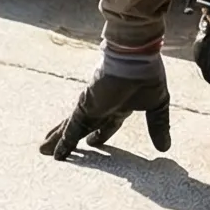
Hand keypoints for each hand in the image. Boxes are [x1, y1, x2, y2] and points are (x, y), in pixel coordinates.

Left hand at [39, 54, 171, 158]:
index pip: (108, 123)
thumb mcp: (157, 105)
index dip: (101, 134)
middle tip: (59, 149)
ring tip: (44, 150)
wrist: (134, 57)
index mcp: (121, 105)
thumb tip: (165, 147)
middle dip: (72, 138)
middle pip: (84, 126)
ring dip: (58, 139)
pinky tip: (54, 152)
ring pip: (71, 127)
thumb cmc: (147, 75)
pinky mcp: (84, 107)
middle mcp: (103, 106)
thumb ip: (158, 126)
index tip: (94, 142)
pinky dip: (63, 141)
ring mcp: (92, 107)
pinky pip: (71, 129)